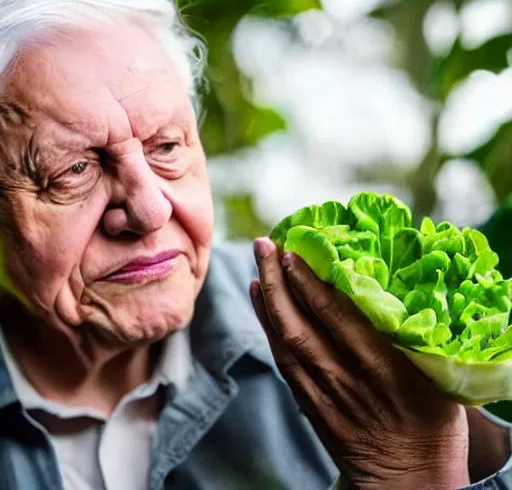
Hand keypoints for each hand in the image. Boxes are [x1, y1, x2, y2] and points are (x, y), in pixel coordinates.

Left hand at [251, 237, 469, 489]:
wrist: (410, 483)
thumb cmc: (431, 427)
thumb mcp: (436, 380)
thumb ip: (406, 341)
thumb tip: (380, 294)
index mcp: (381, 366)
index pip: (335, 315)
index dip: (308, 282)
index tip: (292, 253)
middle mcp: (345, 377)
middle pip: (298, 324)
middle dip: (276, 281)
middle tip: (263, 246)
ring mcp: (323, 394)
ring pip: (284, 343)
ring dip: (267, 303)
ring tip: (258, 271)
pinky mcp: (311, 407)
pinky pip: (283, 364)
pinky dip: (269, 332)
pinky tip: (264, 309)